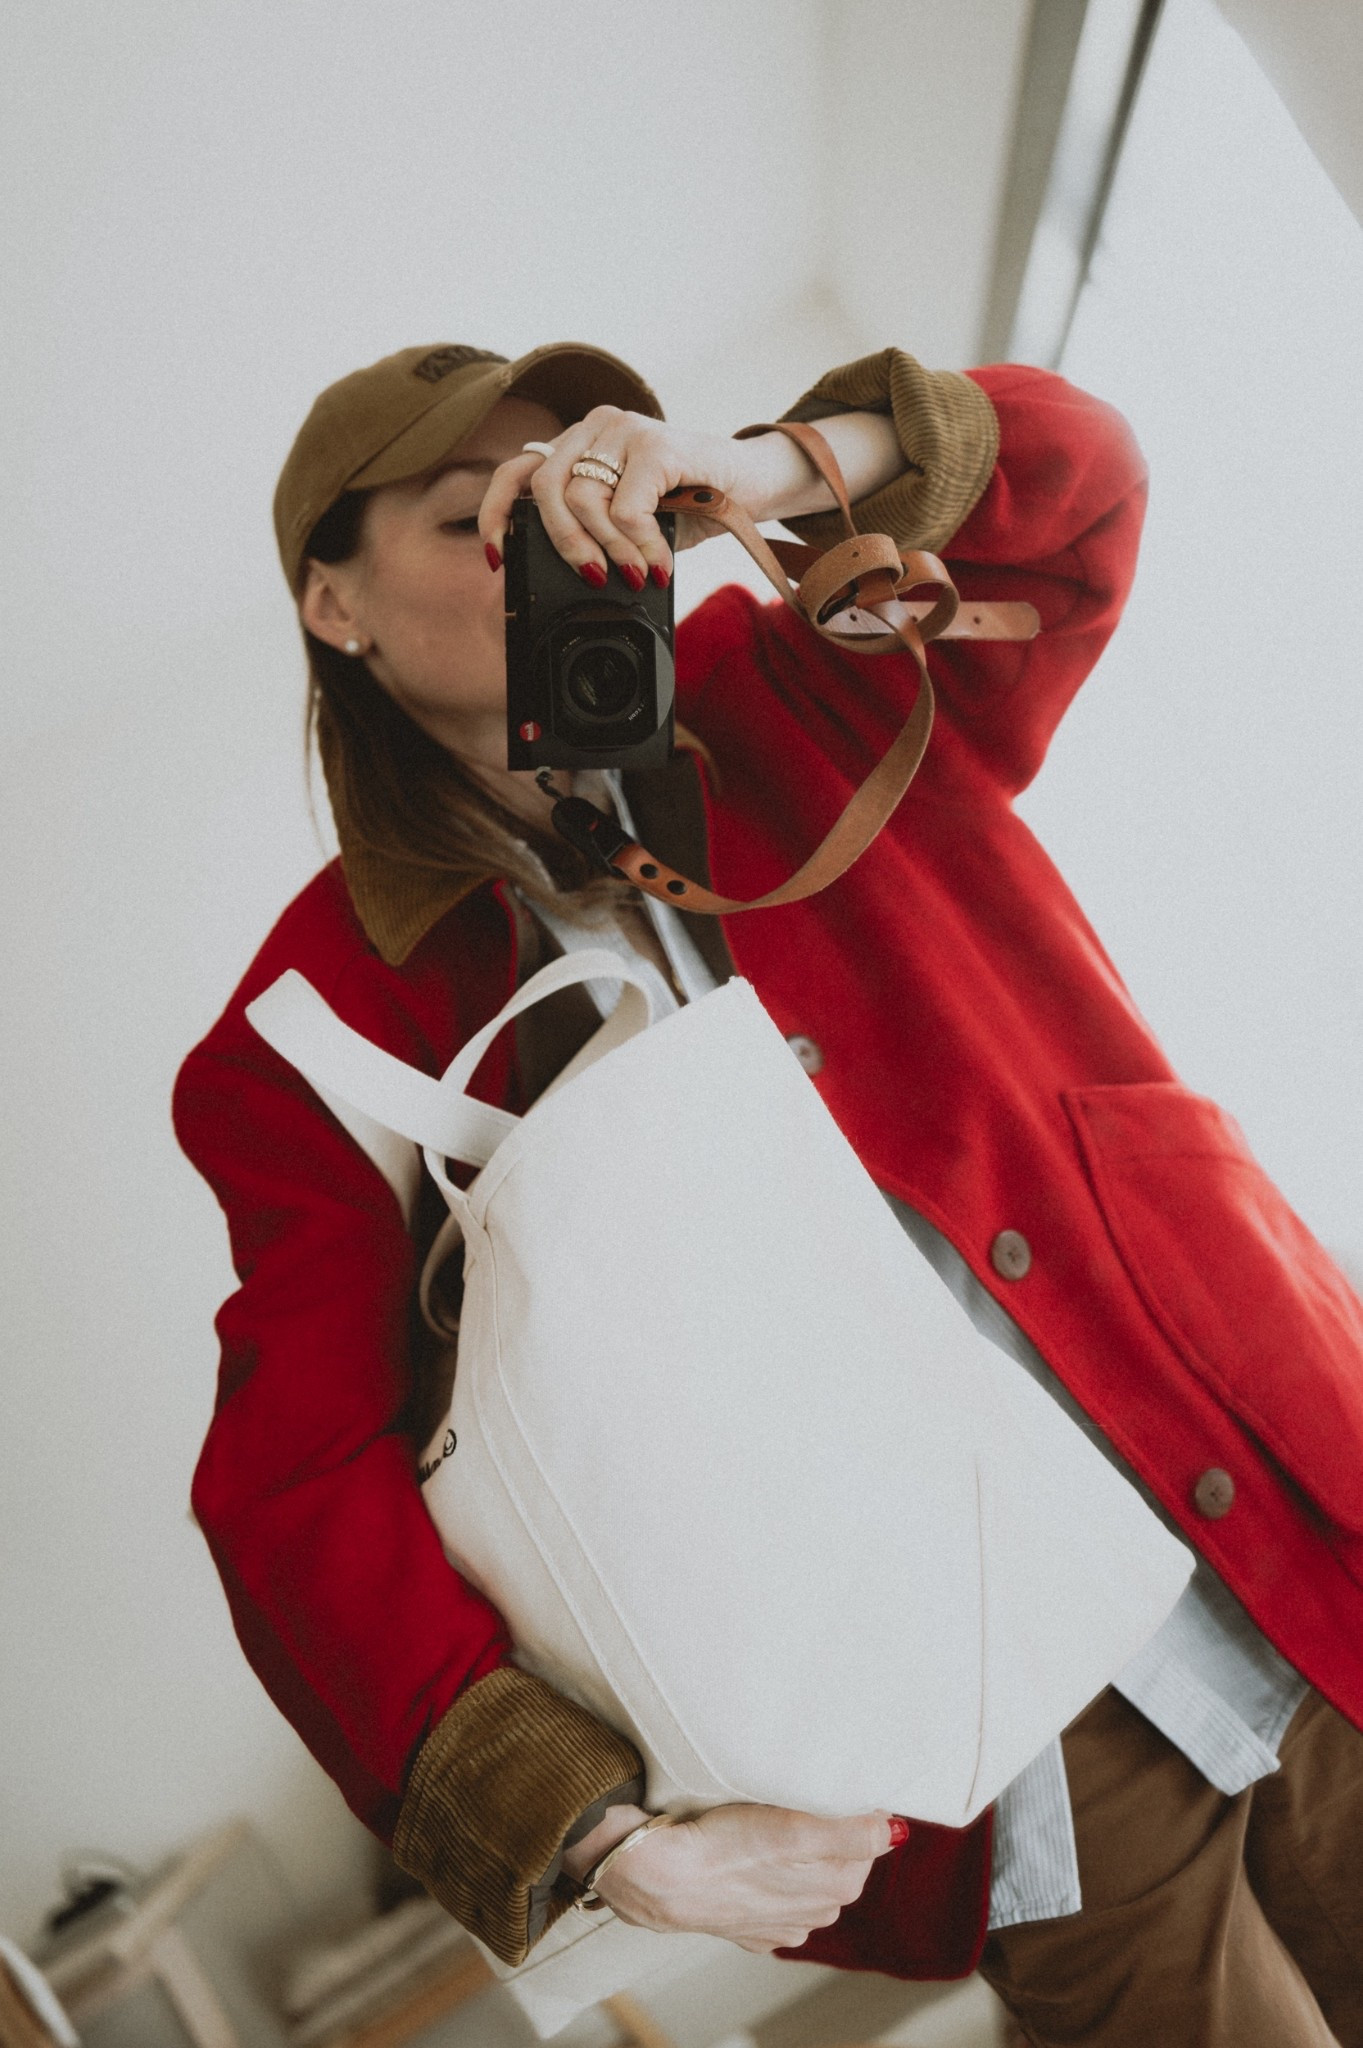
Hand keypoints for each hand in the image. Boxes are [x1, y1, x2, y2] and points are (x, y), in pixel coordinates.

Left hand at [478, 404, 908, 592]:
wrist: (755, 483)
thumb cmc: (692, 504)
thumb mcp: (631, 523)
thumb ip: (594, 532)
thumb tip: (565, 574)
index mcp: (579, 444)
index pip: (515, 472)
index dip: (496, 515)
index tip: (497, 559)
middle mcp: (594, 427)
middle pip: (544, 490)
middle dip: (564, 545)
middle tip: (595, 576)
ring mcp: (624, 428)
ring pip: (583, 501)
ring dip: (610, 551)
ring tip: (637, 573)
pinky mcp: (656, 442)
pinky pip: (627, 508)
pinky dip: (639, 546)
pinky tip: (659, 563)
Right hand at [566, 1801, 902, 1953]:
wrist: (655, 1876)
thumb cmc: (721, 1847)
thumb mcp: (792, 1831)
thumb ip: (849, 1834)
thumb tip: (894, 1832)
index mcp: (834, 1889)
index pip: (866, 1839)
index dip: (851, 1809)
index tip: (828, 1784)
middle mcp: (813, 1914)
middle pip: (840, 1860)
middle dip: (827, 1830)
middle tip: (796, 1797)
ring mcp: (780, 1924)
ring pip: (808, 1878)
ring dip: (798, 1853)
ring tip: (768, 1823)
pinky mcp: (748, 1927)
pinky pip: (774, 1896)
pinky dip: (769, 1875)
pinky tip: (750, 1858)